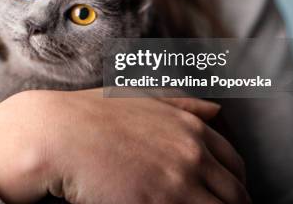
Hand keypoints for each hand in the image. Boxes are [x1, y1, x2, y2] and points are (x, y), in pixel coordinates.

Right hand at [0, 89, 249, 203]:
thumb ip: (181, 104)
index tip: (222, 198)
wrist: (56, 134)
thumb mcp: (140, 98)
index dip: (232, 186)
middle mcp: (193, 154)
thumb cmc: (92, 115)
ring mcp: (179, 182)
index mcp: (192, 129)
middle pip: (235, 195)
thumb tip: (216, 111)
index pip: (235, 167)